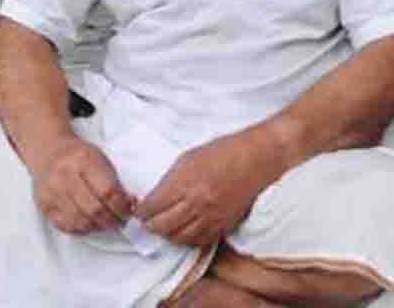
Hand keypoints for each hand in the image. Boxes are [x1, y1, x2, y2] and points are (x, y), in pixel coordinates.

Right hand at [31, 135, 133, 234]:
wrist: (49, 152)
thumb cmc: (79, 157)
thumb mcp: (101, 160)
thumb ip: (115, 183)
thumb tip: (130, 207)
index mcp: (83, 160)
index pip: (107, 192)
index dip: (122, 208)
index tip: (128, 214)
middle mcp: (63, 175)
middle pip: (94, 209)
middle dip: (111, 221)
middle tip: (119, 223)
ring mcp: (50, 191)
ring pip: (80, 221)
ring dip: (97, 226)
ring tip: (105, 223)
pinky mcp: (43, 205)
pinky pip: (66, 226)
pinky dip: (81, 228)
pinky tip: (88, 222)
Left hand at [135, 131, 281, 246]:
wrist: (256, 159)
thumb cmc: (221, 152)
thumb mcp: (187, 158)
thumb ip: (170, 180)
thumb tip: (154, 196)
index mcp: (185, 183)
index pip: (153, 206)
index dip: (141, 211)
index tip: (138, 209)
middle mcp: (197, 203)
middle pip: (163, 226)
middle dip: (149, 225)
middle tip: (145, 221)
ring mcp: (212, 216)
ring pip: (180, 238)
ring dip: (167, 235)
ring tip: (162, 228)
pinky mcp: (225, 224)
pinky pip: (201, 241)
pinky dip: (188, 240)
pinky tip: (183, 232)